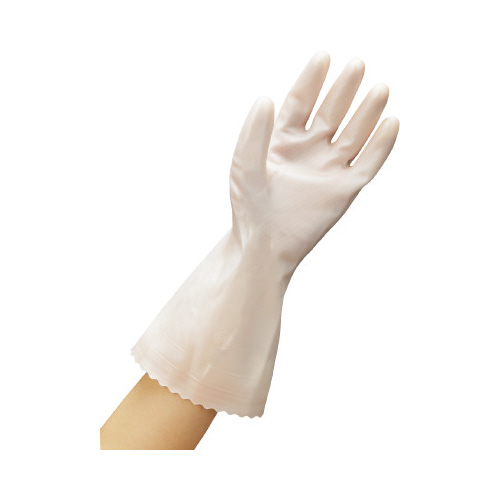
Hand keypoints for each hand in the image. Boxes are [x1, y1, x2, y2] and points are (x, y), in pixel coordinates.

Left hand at [230, 52, 398, 268]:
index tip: (323, 57)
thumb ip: (254, 133)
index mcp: (284, 140)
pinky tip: (391, 123)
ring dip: (367, 111)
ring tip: (379, 89)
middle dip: (344, 89)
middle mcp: (310, 149)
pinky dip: (381, 144)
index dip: (312, 79)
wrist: (264, 245)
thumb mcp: (245, 166)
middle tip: (357, 65)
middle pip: (331, 111)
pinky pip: (369, 162)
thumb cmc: (250, 207)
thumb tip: (266, 98)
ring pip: (354, 133)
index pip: (300, 101)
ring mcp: (330, 168)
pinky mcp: (346, 188)